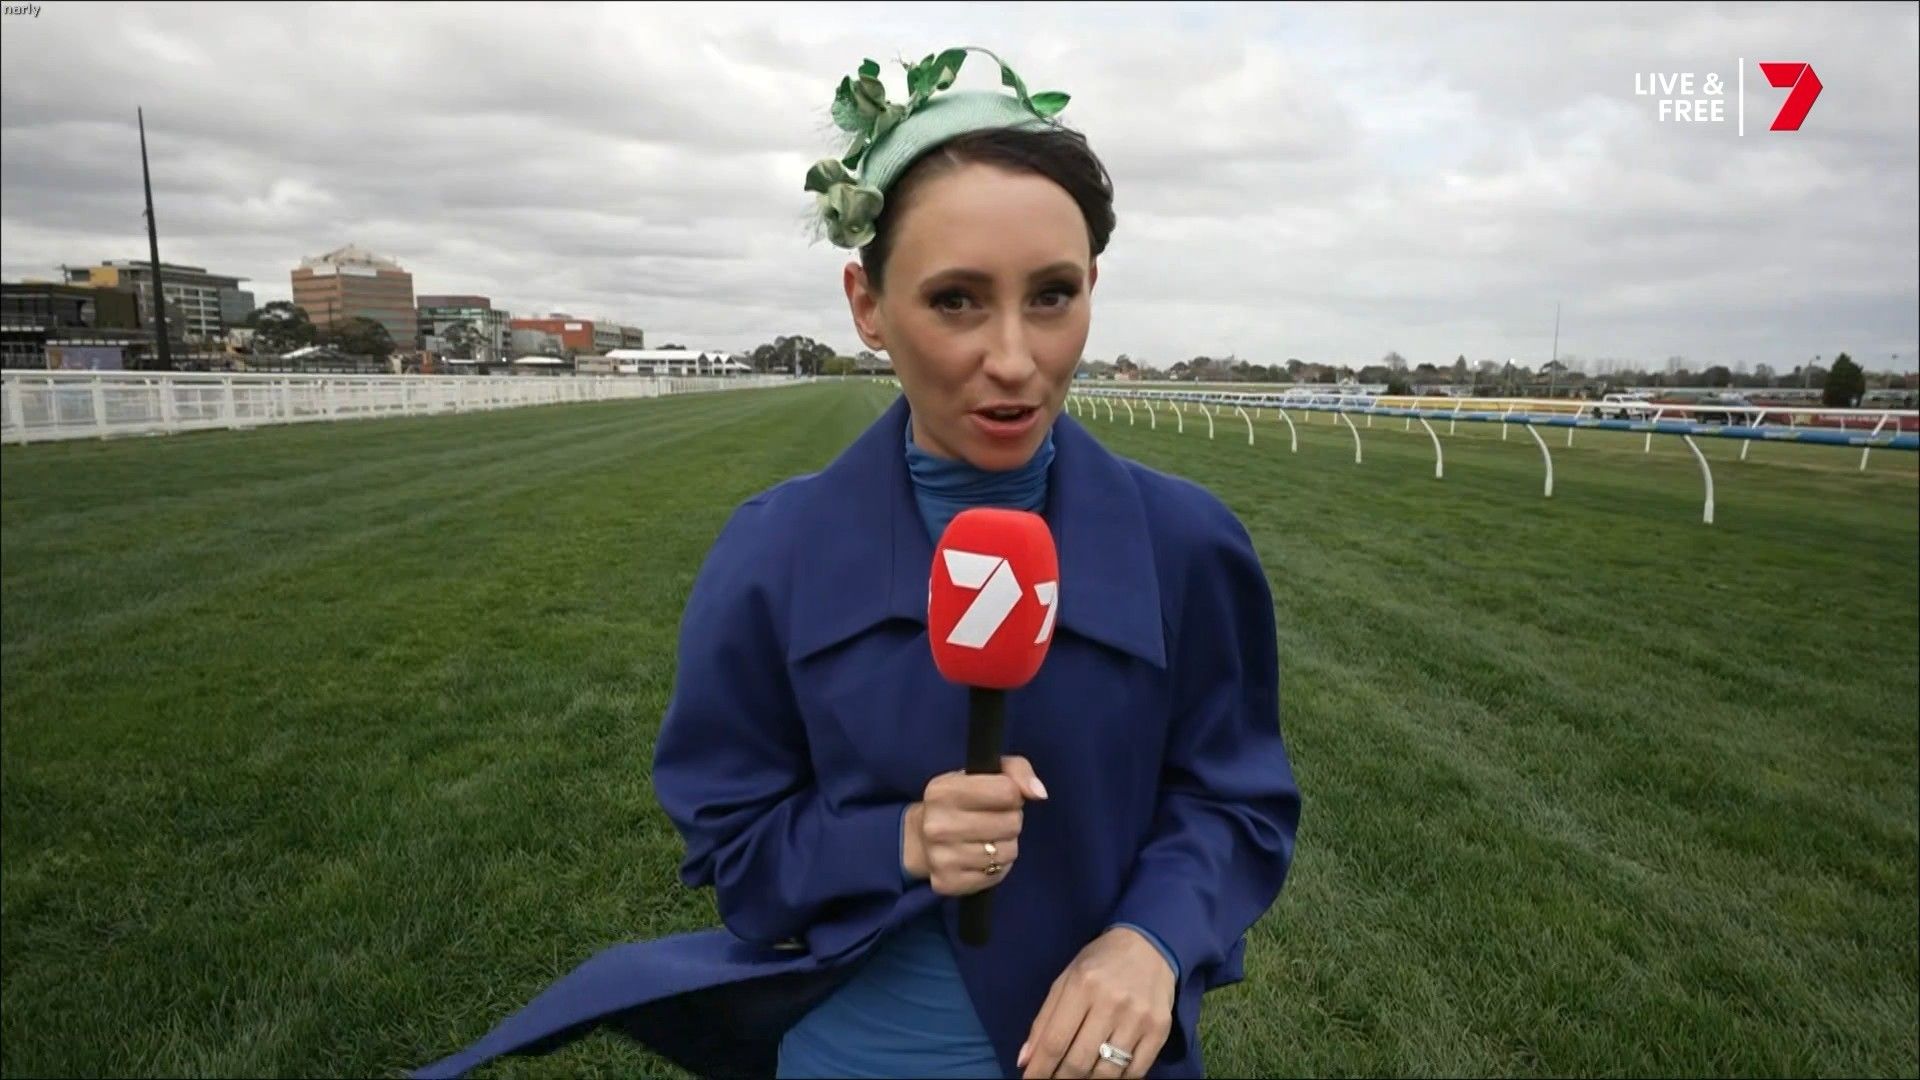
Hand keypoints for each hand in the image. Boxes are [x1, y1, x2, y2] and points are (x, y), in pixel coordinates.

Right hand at [904, 755, 1046, 896]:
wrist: (920, 838)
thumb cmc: (960, 800)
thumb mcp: (983, 773)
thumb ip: (1016, 771)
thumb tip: (1039, 793)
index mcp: (943, 791)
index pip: (1007, 792)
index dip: (1013, 795)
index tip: (1000, 797)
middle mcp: (937, 825)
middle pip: (1011, 824)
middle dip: (1010, 820)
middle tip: (994, 819)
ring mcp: (940, 857)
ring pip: (1007, 852)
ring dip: (1005, 845)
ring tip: (988, 838)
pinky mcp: (947, 883)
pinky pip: (997, 875)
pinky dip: (996, 867)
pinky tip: (981, 858)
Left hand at [1017, 927, 1175, 1078]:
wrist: (1149, 944)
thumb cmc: (1100, 962)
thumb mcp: (1066, 980)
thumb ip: (1045, 1020)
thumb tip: (1026, 1061)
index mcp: (1082, 985)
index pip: (1055, 1041)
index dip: (1040, 1069)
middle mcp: (1111, 1002)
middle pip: (1079, 1061)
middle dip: (1061, 1079)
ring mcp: (1138, 1018)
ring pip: (1107, 1072)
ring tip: (1078, 1079)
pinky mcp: (1160, 1029)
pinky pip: (1136, 1072)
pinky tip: (1105, 1075)